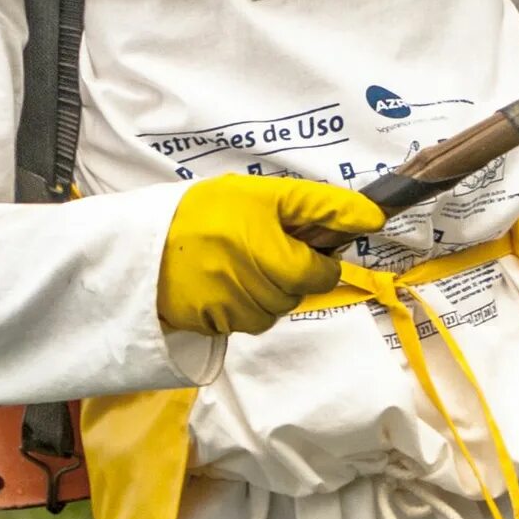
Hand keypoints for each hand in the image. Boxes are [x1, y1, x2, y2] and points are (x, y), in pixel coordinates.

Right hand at [156, 176, 385, 336]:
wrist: (144, 237)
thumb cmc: (211, 209)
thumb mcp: (268, 194)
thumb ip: (322, 205)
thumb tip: (374, 217)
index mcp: (268, 246)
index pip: (320, 273)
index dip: (317, 259)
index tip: (301, 245)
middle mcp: (250, 280)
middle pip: (296, 294)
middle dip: (288, 275)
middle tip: (262, 250)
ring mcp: (228, 306)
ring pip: (271, 313)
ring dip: (265, 294)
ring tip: (238, 265)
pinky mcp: (208, 323)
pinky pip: (242, 324)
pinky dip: (239, 308)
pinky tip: (221, 284)